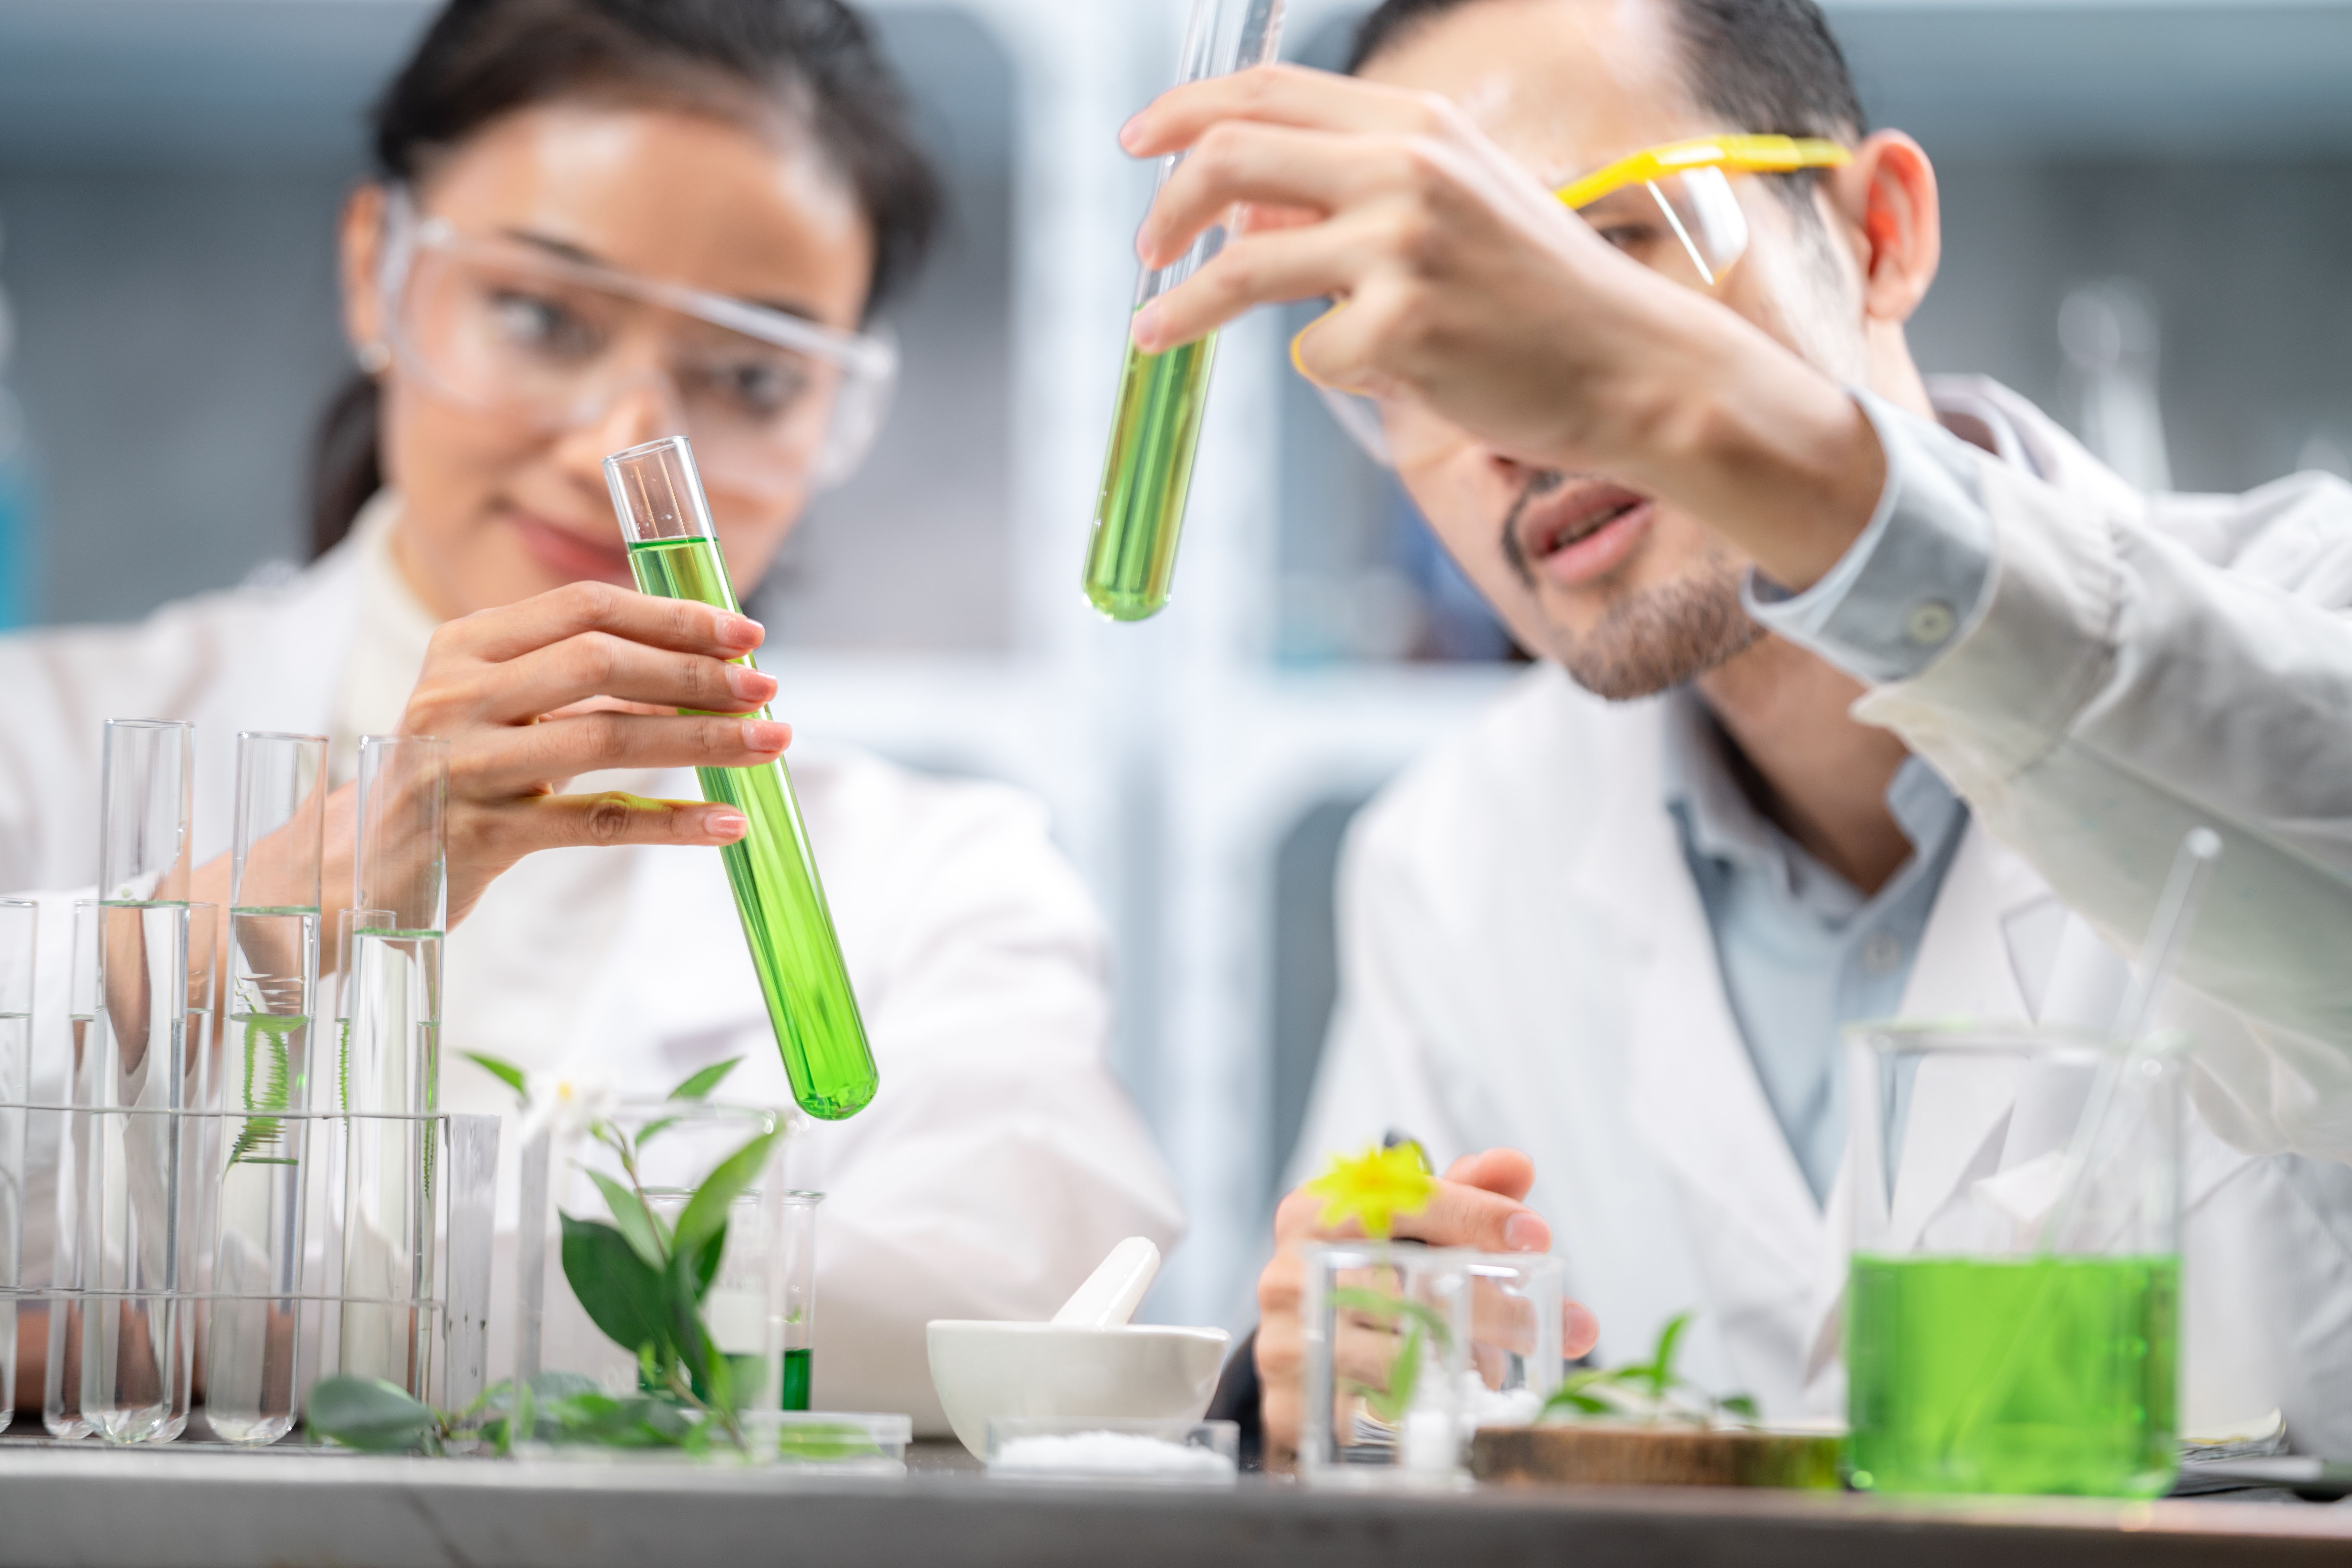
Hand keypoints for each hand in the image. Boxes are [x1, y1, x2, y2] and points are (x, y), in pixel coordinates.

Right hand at [191, 580, 783, 944]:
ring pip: (604, 740)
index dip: (672, 616)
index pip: (585, 608)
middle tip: (766, 689)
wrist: (354, 867)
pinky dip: (668, 822)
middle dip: (695, 674)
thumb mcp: (498, 707)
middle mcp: (457, 696)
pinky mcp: (478, 837)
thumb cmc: (453, 776)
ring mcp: (464, 767)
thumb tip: (698, 667)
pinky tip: (726, 825)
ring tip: (770, 743)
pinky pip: (594, 824)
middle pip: (599, 665)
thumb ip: (577, 682)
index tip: (745, 633)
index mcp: (466, 646)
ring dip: (700, 741)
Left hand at [1120, 65, 1882, 589]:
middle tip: (1143, 247)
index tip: (1139, 143)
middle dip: (1164, 205)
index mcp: (1418, 127)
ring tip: (1151, 333)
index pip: (1268, 92)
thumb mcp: (1457, 208)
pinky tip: (1389, 373)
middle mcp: (1406, 171)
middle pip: (1231, 157)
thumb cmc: (1543, 296)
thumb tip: (1246, 214)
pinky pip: (1315, 355)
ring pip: (1243, 265)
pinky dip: (1332, 370)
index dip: (1185, 111)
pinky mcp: (1404, 330)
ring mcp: (1403, 250)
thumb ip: (1355, 196)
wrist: (1636, 365)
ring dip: (1180, 306)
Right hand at [1254, 1147, 1600, 1462]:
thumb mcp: (1413, 1229)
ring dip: (1456, 1365)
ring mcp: (1282, 1339)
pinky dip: (1416, 1410)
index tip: (1534, 1235)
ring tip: (1492, 1368)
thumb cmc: (1369, 1275)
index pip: (1397, 1199)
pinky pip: (1368, 1413)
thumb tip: (1515, 1164)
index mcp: (1314, 1213)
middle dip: (1485, 1307)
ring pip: (1389, 1356)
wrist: (1308, 1348)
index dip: (1472, 1214)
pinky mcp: (1288, 1404)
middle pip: (1400, 1284)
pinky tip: (1442, 1403)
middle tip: (1538, 1325)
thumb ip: (1466, 1193)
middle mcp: (1288, 1271)